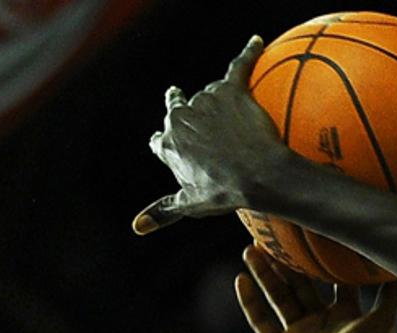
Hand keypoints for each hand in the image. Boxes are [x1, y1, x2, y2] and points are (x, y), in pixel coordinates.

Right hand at [134, 35, 290, 234]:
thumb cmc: (226, 193)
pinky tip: (259, 42)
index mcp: (169, 145)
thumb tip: (137, 227)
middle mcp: (181, 118)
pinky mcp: (231, 90)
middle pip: (177, 109)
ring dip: (218, 102)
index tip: (171, 143)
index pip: (162, 140)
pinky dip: (250, 53)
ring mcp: (205, 102)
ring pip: (207, 95)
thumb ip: (164, 210)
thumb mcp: (192, 204)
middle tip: (182, 103)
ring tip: (238, 120)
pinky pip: (240, 66)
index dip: (168, 142)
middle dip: (179, 108)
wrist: (259, 176)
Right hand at [236, 245, 396, 332]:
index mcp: (344, 315)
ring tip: (250, 250)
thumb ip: (390, 294)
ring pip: (278, 298)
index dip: (323, 261)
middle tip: (272, 238)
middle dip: (285, 264)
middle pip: (300, 287)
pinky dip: (250, 302)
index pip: (332, 282)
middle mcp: (320, 323)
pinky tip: (240, 279)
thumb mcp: (382, 320)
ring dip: (264, 275)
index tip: (313, 236)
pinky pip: (261, 322)